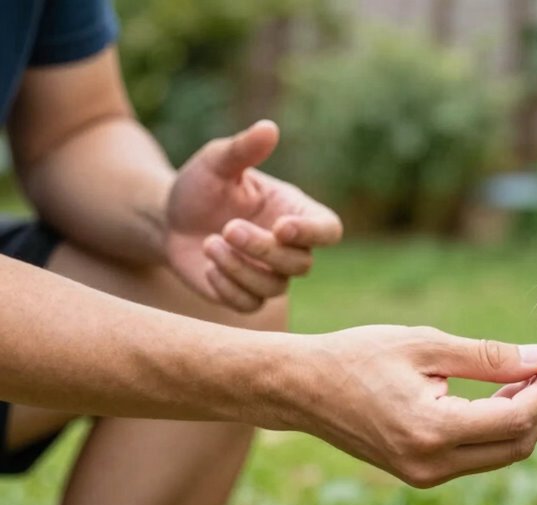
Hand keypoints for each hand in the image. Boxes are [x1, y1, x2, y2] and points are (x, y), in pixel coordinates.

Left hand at [166, 120, 341, 311]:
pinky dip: (227, 287)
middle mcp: (290, 247)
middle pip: (300, 264)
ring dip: (241, 269)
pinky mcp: (244, 294)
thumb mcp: (217, 162)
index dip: (313, 233)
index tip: (281, 227)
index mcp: (294, 211)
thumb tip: (269, 128)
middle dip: (264, 249)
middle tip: (228, 228)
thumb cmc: (201, 185)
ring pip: (275, 288)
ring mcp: (269, 274)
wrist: (168, 217)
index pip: (329, 229)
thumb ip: (244, 149)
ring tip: (209, 243)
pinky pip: (249, 305)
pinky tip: (207, 265)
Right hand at [277, 326, 536, 487]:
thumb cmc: (356, 356)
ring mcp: (424, 474)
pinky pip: (476, 454)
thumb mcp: (425, 344)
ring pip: (500, 453)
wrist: (301, 387)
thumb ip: (488, 356)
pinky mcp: (419, 472)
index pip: (517, 419)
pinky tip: (500, 392)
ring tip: (528, 374)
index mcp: (432, 431)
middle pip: (517, 445)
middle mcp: (432, 464)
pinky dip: (497, 426)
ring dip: (523, 416)